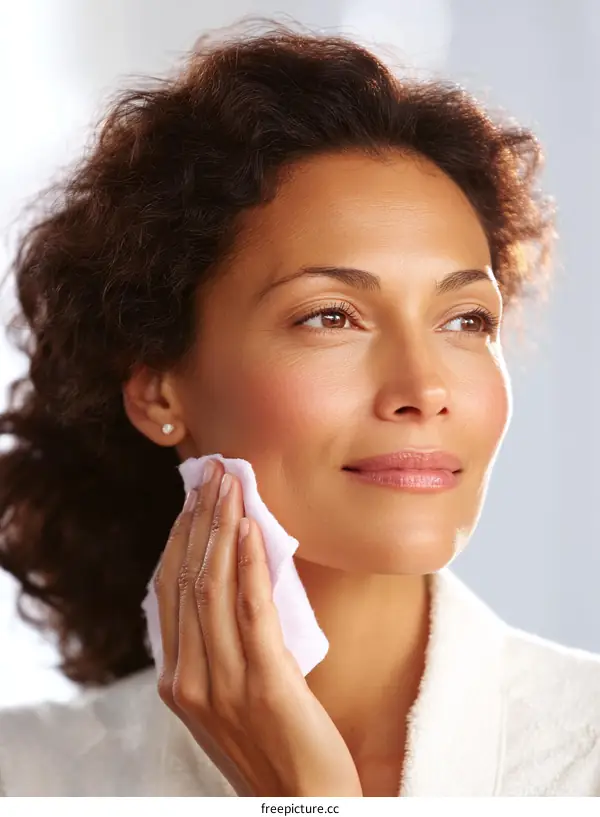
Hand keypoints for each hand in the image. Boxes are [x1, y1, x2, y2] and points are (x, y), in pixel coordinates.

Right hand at [153, 459, 362, 796]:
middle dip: (198, 517)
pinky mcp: (265, 685)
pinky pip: (252, 609)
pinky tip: (253, 525)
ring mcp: (221, 685)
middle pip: (186, 579)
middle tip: (212, 471)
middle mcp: (187, 680)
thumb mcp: (231, 693)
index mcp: (176, 681)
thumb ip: (221, 644)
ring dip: (222, 526)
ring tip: (231, 482)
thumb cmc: (274, 746)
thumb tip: (234, 575)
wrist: (303, 804)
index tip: (194, 494)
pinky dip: (250, 561)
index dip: (180, 536)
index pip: (168, 591)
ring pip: (212, 586)